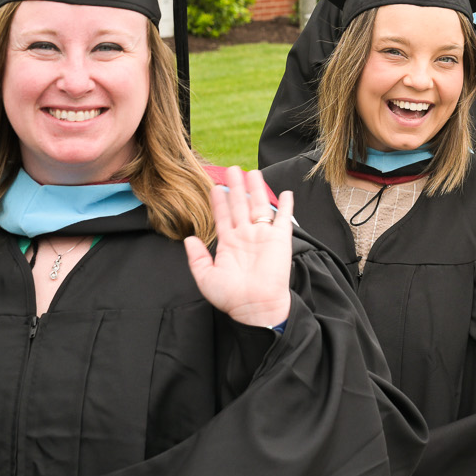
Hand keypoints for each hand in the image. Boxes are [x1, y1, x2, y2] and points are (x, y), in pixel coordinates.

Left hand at [184, 167, 293, 328]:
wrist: (256, 306)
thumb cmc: (231, 296)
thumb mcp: (206, 277)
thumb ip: (197, 258)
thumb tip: (189, 239)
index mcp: (229, 243)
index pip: (222, 216)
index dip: (218, 201)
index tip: (214, 186)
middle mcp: (246, 236)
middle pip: (240, 205)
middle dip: (236, 187)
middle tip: (232, 169)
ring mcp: (263, 236)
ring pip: (259, 206)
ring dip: (256, 189)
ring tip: (251, 172)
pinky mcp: (280, 239)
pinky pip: (283, 218)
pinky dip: (286, 205)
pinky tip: (286, 193)